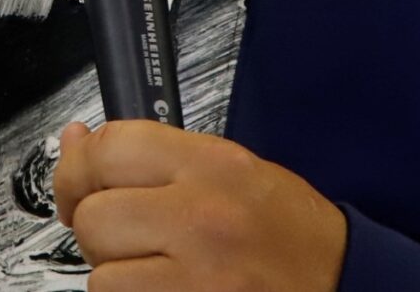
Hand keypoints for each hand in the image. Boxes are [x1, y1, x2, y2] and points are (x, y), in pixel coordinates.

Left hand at [55, 117, 348, 290]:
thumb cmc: (289, 232)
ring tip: (158, 269)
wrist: (341, 283)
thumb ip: (154, 153)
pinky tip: (167, 290)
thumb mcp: (231, 168)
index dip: (79, 167)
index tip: (79, 182)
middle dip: (102, 230)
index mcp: (212, 167)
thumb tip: (79, 142)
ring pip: (101, 277)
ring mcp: (196, 278)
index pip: (109, 148)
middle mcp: (202, 219)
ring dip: (118, 276)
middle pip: (95, 216)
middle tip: (132, 234)